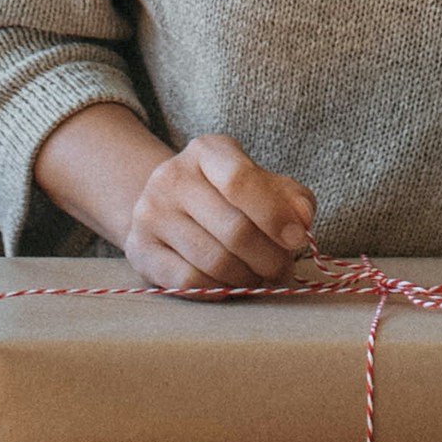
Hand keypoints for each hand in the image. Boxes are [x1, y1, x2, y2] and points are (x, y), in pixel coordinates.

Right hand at [118, 132, 318, 297]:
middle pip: (233, 229)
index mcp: (207, 151)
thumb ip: (290, 198)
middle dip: (269, 258)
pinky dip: (219, 289)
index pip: (240, 180)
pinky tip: (230, 284)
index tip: (297, 241)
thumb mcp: (261, 185)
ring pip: (214, 261)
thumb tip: (302, 219)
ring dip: (247, 277)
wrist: (167, 209)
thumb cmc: (227, 199)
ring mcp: (150, 213)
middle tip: (283, 269)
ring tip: (258, 277)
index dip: (274, 215)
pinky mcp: (139, 249)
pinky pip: (189, 281)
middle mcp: (172, 177)